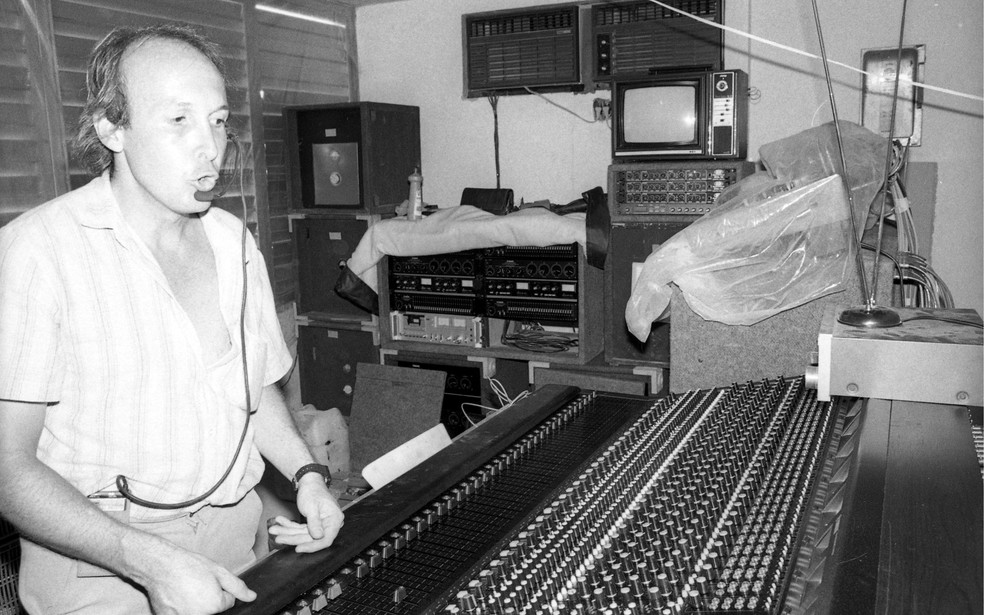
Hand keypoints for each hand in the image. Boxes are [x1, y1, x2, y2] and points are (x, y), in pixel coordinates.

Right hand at [141, 546, 255, 614]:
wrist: (160, 565)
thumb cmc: (189, 565)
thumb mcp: (219, 571)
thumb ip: (237, 586)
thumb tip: (252, 596)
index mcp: (215, 605)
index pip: (227, 602)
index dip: (221, 589)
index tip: (209, 580)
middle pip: (212, 609)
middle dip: (208, 598)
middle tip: (196, 583)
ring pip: (198, 612)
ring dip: (194, 603)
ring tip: (186, 588)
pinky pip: (181, 614)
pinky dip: (180, 607)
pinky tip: (176, 595)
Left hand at [267, 477, 343, 552]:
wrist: (309, 480)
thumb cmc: (313, 490)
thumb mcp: (312, 506)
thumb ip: (315, 522)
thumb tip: (318, 537)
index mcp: (334, 519)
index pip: (326, 539)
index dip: (312, 546)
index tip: (298, 548)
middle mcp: (329, 524)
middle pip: (311, 538)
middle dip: (292, 537)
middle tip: (277, 537)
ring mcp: (321, 524)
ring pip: (303, 534)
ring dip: (287, 532)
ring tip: (273, 529)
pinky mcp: (313, 524)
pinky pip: (300, 528)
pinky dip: (289, 526)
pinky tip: (280, 521)